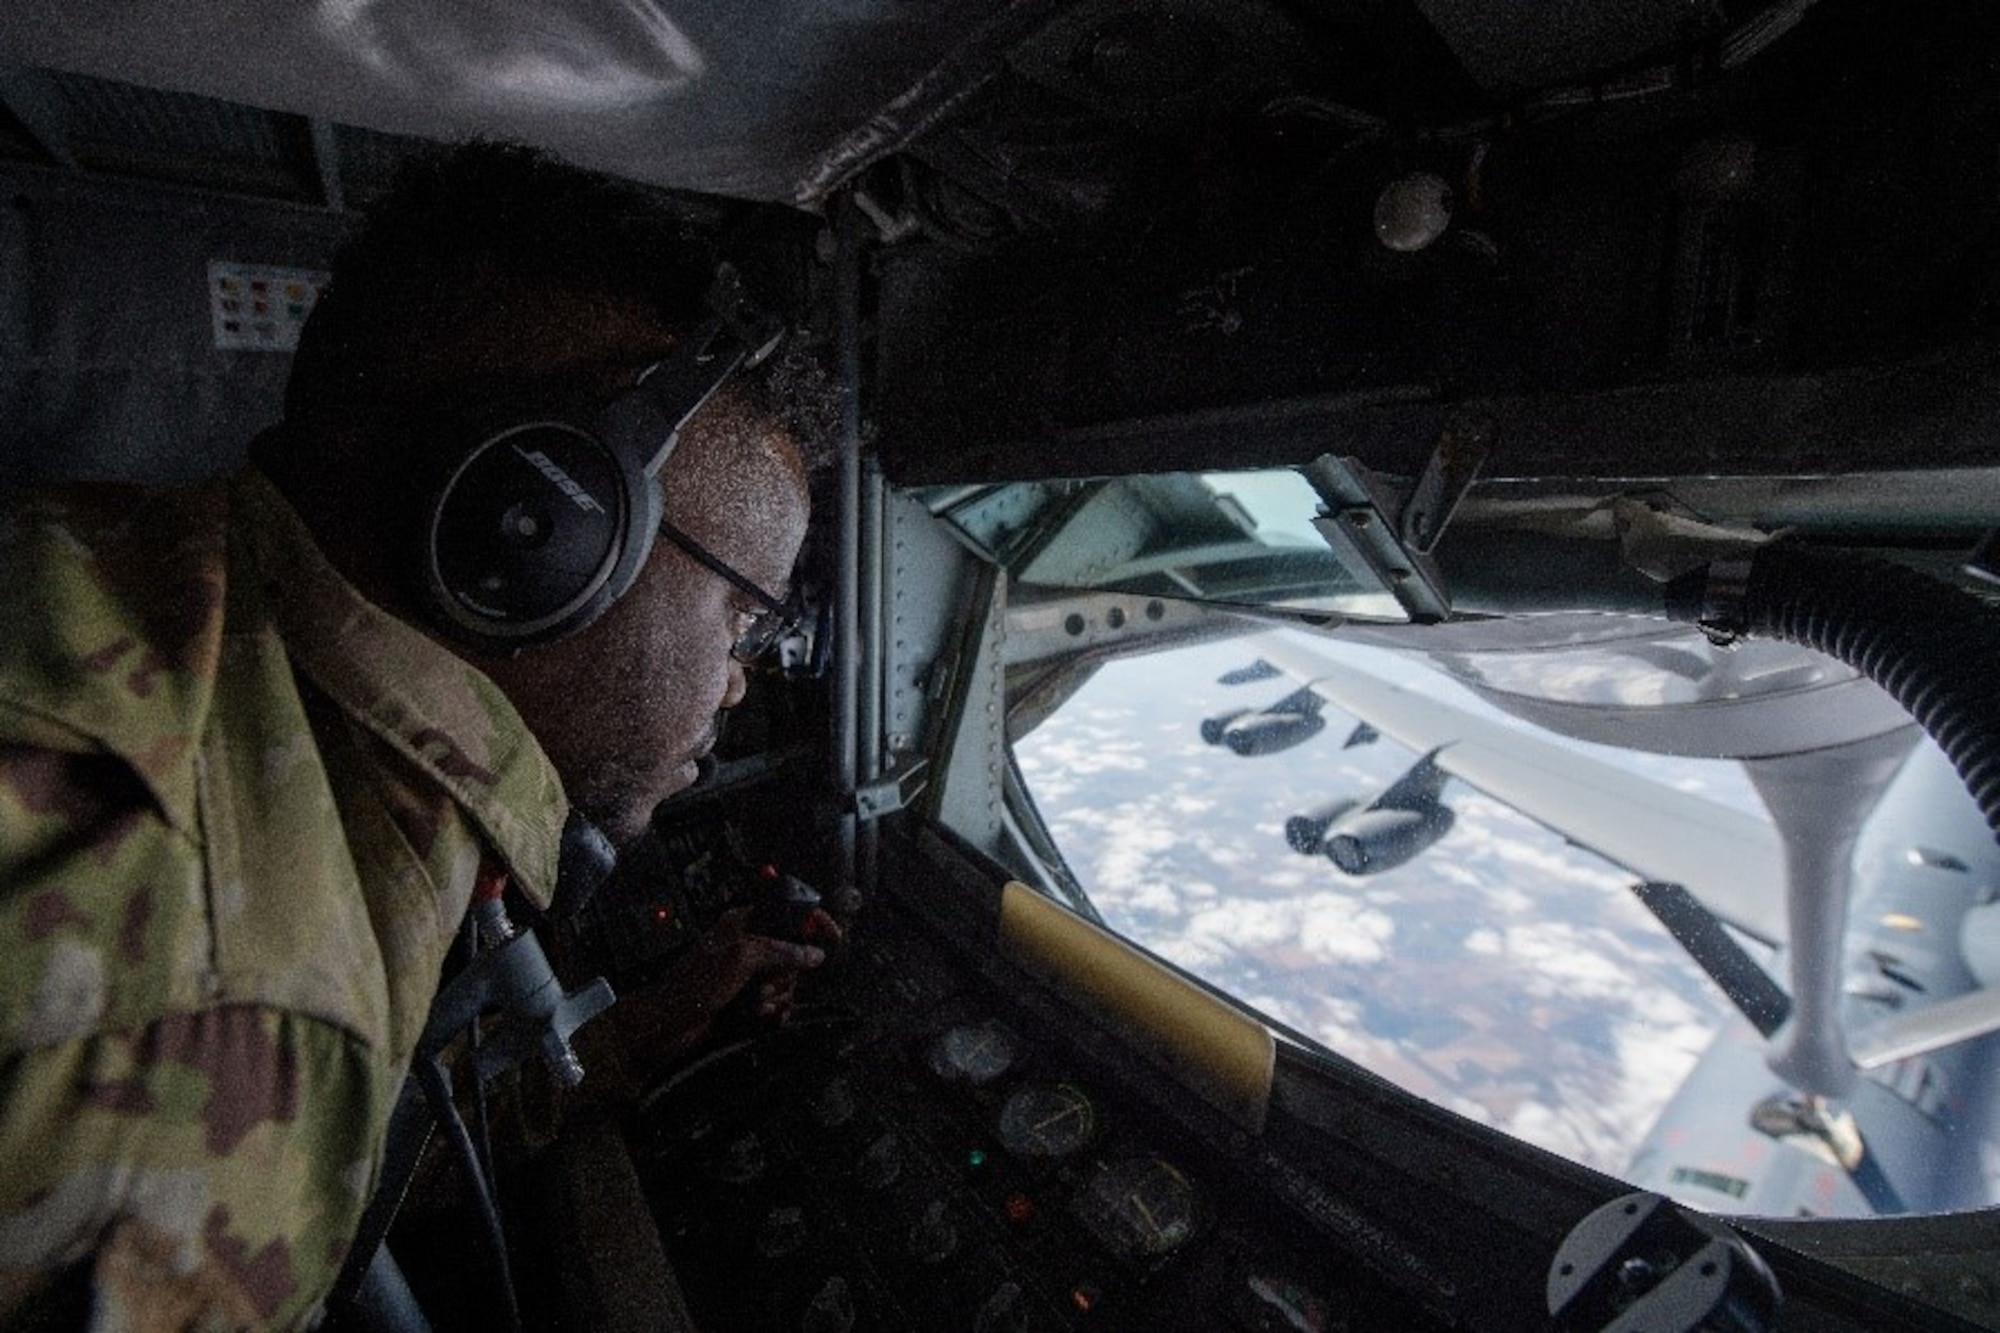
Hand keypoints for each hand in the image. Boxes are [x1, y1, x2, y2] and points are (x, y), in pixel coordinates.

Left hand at [609, 906, 836, 1065]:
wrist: (666, 1025)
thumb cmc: (696, 984)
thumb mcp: (741, 957)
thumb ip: (782, 951)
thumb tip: (817, 954)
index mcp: (744, 923)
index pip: (788, 913)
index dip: (813, 922)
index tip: (834, 936)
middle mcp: (749, 946)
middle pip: (794, 954)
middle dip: (787, 974)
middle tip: (764, 986)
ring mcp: (749, 976)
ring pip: (788, 982)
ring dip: (777, 996)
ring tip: (755, 1005)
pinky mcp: (747, 1002)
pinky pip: (778, 1005)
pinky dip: (774, 1013)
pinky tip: (760, 1018)